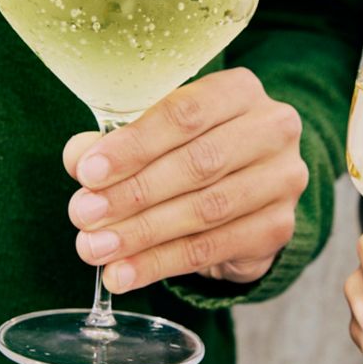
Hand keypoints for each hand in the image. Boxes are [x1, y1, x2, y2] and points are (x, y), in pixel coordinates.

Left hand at [62, 67, 307, 292]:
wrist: (248, 191)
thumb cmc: (192, 150)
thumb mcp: (155, 135)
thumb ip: (116, 141)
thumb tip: (80, 158)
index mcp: (239, 91)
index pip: (184, 113)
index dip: (133, 145)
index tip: (88, 173)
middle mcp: (271, 129)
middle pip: (198, 163)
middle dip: (132, 193)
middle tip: (83, 215)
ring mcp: (282, 179)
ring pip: (205, 210)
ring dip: (142, 234)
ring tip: (95, 249)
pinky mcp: (279, 227)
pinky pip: (213, 248)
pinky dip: (161, 263)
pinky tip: (125, 273)